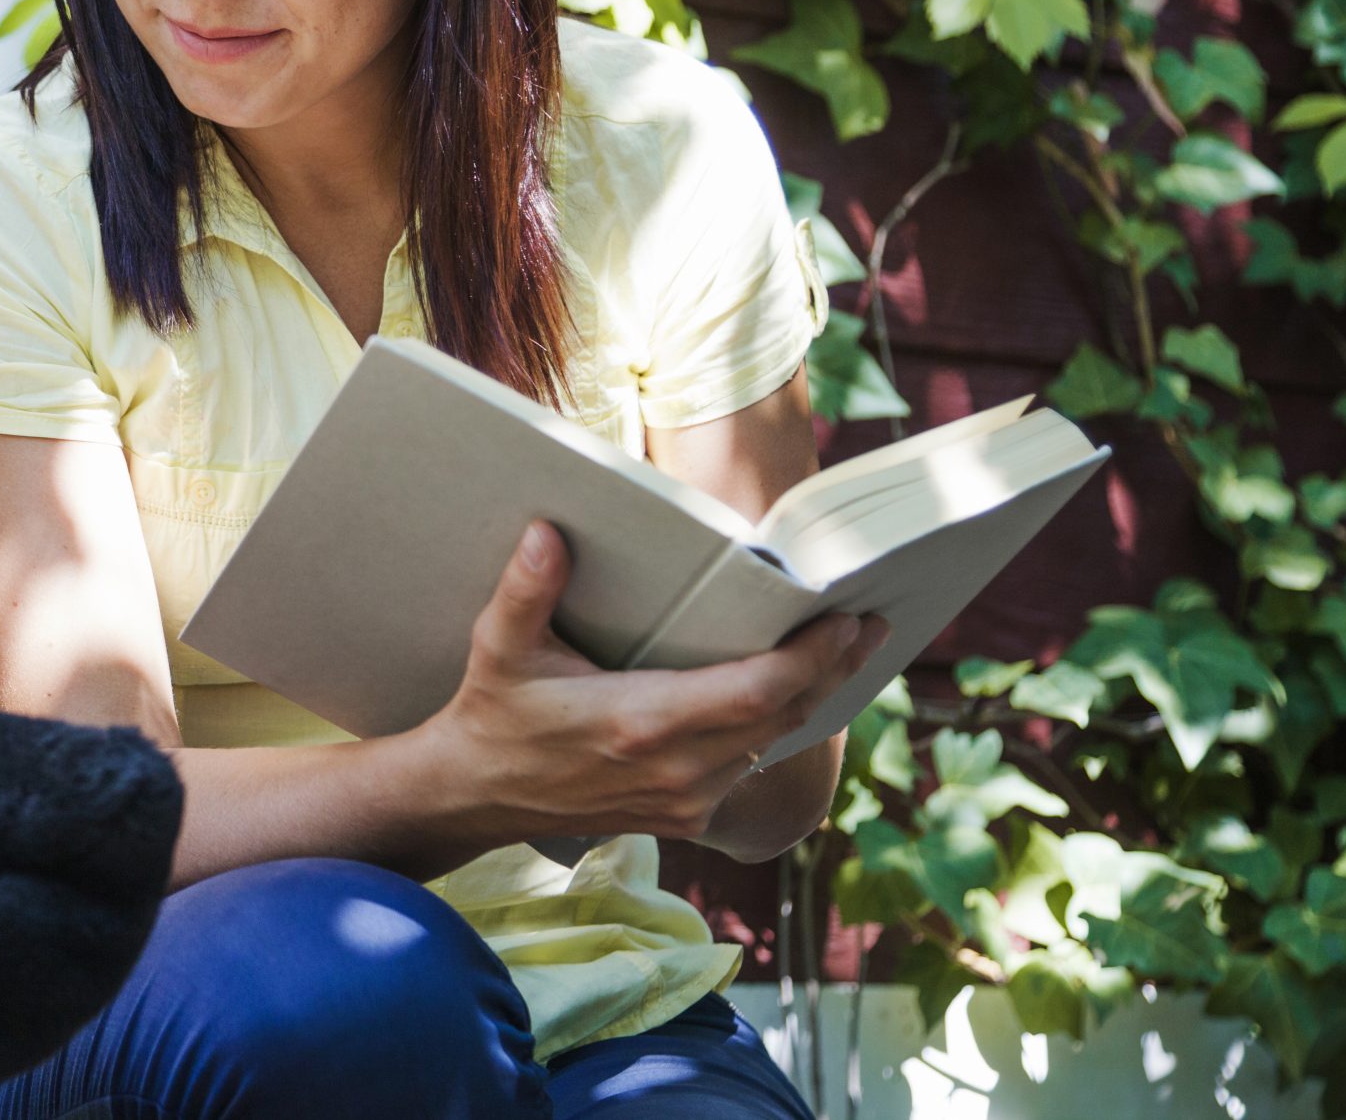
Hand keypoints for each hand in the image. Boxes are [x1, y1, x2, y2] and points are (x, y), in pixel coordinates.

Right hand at [420, 521, 887, 848]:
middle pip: (785, 715)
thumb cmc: (493, 714)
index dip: (812, 656)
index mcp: (640, 722)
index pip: (758, 690)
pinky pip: (752, 764)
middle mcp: (676, 768)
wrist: (476, 796)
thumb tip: (549, 531)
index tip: (845, 618)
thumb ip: (525, 590)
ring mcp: (684, 798)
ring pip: (775, 743)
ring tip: (845, 649)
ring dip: (813, 697)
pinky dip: (780, 725)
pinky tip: (793, 693)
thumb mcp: (499, 649)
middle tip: (869, 622)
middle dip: (832, 668)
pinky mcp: (684, 814)